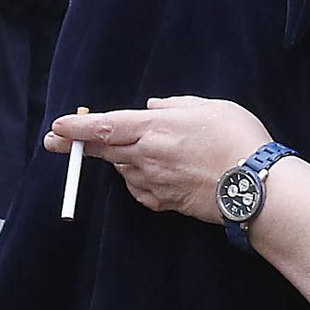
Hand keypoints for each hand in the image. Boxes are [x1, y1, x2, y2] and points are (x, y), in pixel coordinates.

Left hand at [45, 96, 272, 220]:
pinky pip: (141, 191)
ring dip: (123, 161)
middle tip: (54, 142)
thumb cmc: (238, 140)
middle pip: (103, 151)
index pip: (104, 126)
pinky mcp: (165, 203)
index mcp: (154, 128)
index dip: (76, 127)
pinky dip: (141, 182)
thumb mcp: (209, 108)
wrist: (256, 188)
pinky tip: (160, 176)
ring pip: (124, 170)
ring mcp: (154, 183)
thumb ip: (175, 106)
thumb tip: (151, 108)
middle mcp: (147, 156)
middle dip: (75, 146)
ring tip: (151, 155)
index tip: (56, 127)